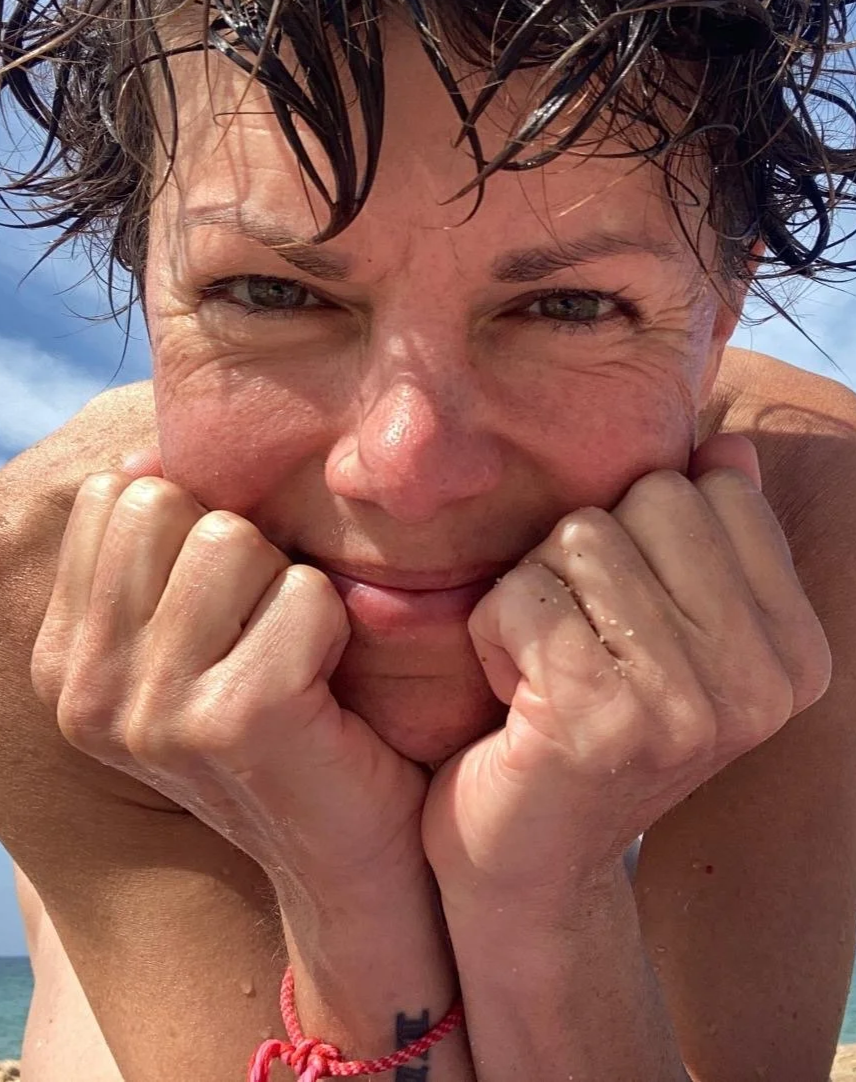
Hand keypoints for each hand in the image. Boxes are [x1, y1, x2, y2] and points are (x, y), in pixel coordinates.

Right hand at [31, 471, 429, 900]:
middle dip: (241, 549)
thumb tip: (147, 451)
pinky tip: (324, 690)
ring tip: (294, 660)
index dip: (198, 523)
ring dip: (287, 588)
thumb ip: (158, 548)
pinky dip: (334, 627)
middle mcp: (86, 688)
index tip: (230, 604)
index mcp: (66, 656)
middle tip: (267, 632)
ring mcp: (148, 711)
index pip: (117, 495)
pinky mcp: (231, 721)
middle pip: (166, 504)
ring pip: (233, 541)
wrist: (344, 850)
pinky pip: (304, 595)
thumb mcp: (194, 629)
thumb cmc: (286, 713)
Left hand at [422, 435, 831, 914]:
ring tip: (548, 674)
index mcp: (793, 650)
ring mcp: (689, 704)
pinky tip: (515, 699)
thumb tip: (725, 444)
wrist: (530, 864)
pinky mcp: (603, 719)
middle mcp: (761, 681)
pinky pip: (525, 593)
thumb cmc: (588, 726)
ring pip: (582, 537)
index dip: (641, 535)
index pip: (713, 490)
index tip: (628, 623)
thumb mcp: (667, 628)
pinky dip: (494, 633)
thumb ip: (707, 538)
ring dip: (538, 595)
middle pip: (651, 499)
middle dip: (588, 556)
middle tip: (581, 646)